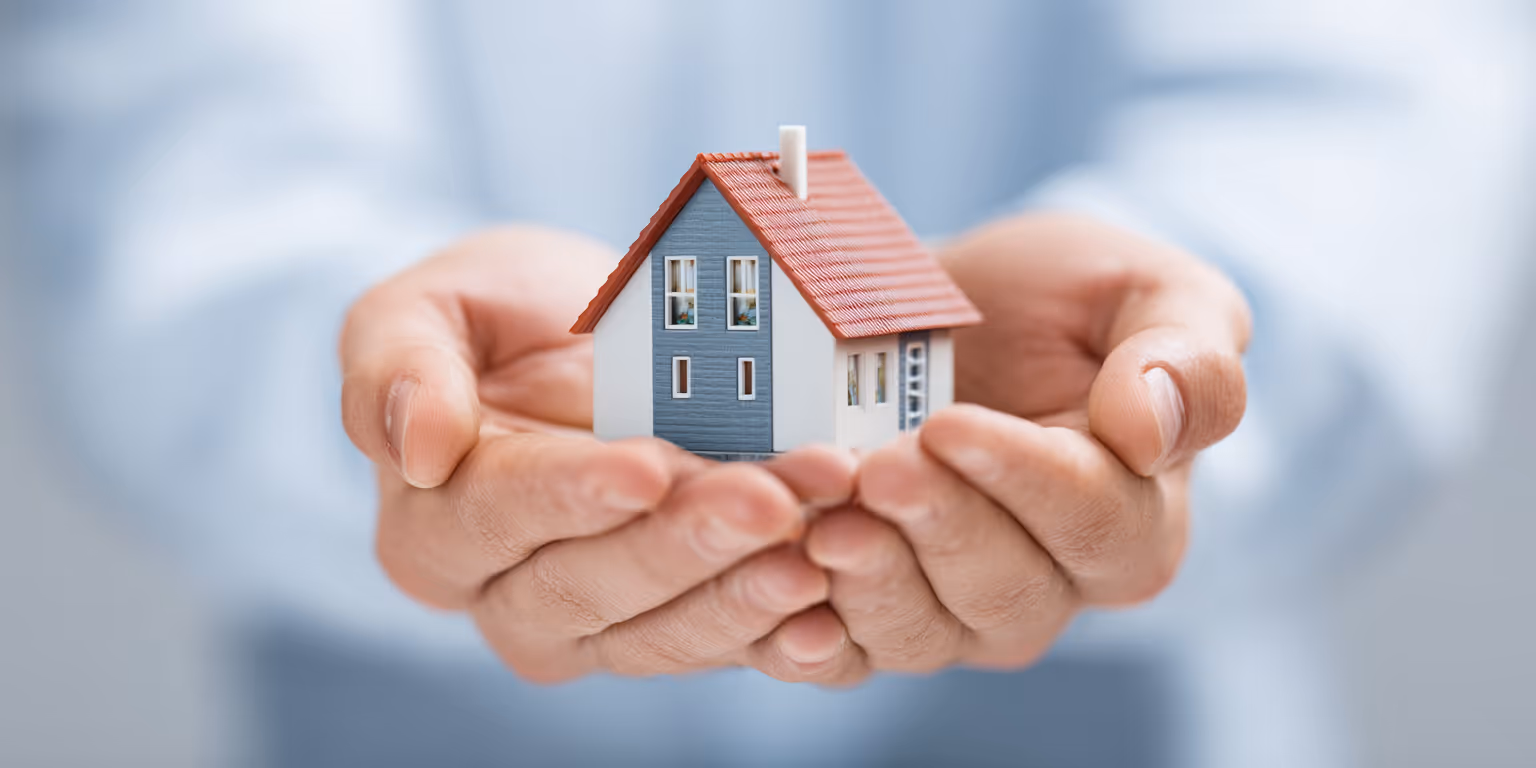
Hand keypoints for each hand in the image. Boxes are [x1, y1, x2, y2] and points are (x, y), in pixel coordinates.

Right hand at [339, 226, 857, 681]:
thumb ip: (395, 368)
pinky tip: (832, 608)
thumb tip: (417, 449)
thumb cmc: (499, 319)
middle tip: (767, 501)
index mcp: (437, 528)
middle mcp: (515, 597)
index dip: (571, 497)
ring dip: (748, 588)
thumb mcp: (426, 307)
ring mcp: (608, 623)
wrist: (587, 338)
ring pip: (669, 630)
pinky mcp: (687, 626)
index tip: (644, 467)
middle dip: (686, 544)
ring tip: (819, 538)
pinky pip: (733, 647)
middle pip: (594, 588)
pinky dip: (785, 634)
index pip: (499, 516)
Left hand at [770, 214, 1250, 682]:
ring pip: (920, 634)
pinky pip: (842, 655)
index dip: (1023, 481)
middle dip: (935, 529)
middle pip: (1003, 594)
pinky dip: (804, 633)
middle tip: (874, 467)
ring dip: (866, 582)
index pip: (1095, 523)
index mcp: (1133, 516)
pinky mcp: (869, 614)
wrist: (960, 310)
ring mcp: (953, 612)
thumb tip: (1156, 429)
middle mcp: (1049, 585)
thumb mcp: (1150, 291)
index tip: (950, 423)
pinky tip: (778, 592)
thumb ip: (1185, 355)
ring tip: (820, 519)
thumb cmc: (1065, 302)